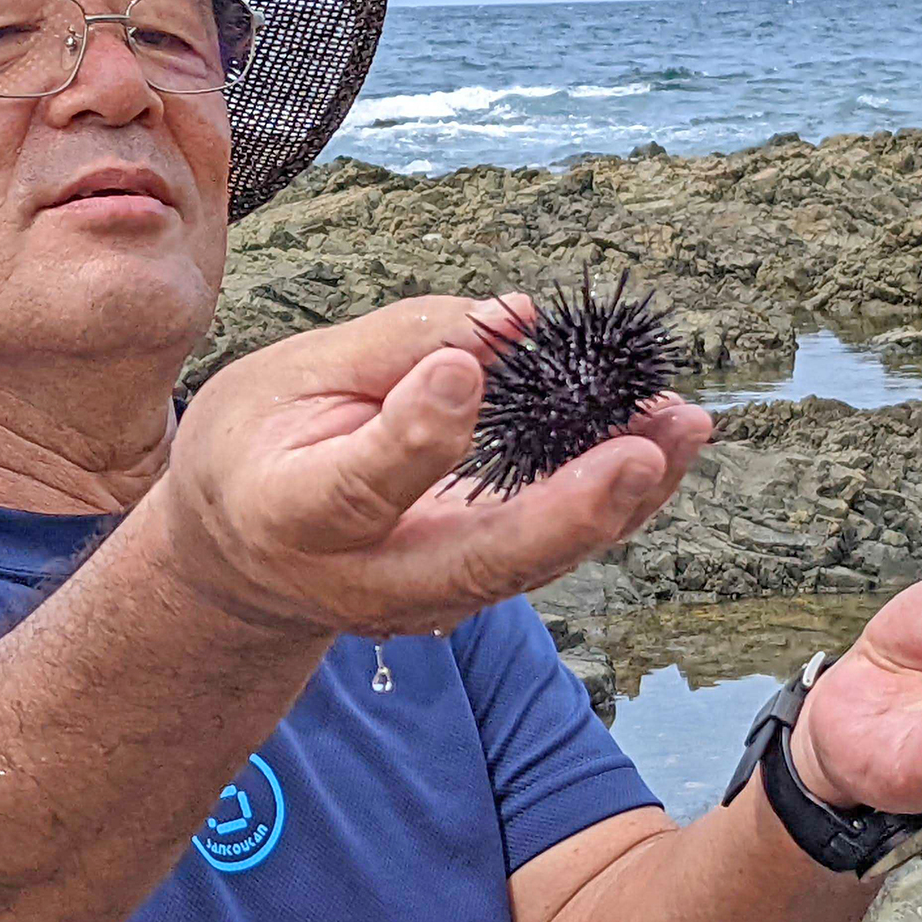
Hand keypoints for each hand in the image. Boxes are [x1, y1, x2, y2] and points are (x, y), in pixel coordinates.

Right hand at [156, 294, 712, 636]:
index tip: (464, 368)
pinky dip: (614, 502)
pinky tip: (666, 445)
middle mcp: (366, 578)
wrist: (238, 553)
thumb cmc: (259, 444)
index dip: (417, 434)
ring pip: (534, 563)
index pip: (362, 486)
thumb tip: (514, 320)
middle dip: (568, 510)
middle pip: (477, 560)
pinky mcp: (470, 594)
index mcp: (293, 514)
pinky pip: (550, 554)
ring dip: (620, 502)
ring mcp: (424, 601)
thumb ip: (398, 343)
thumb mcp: (290, 375)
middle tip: (641, 452)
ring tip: (682, 427)